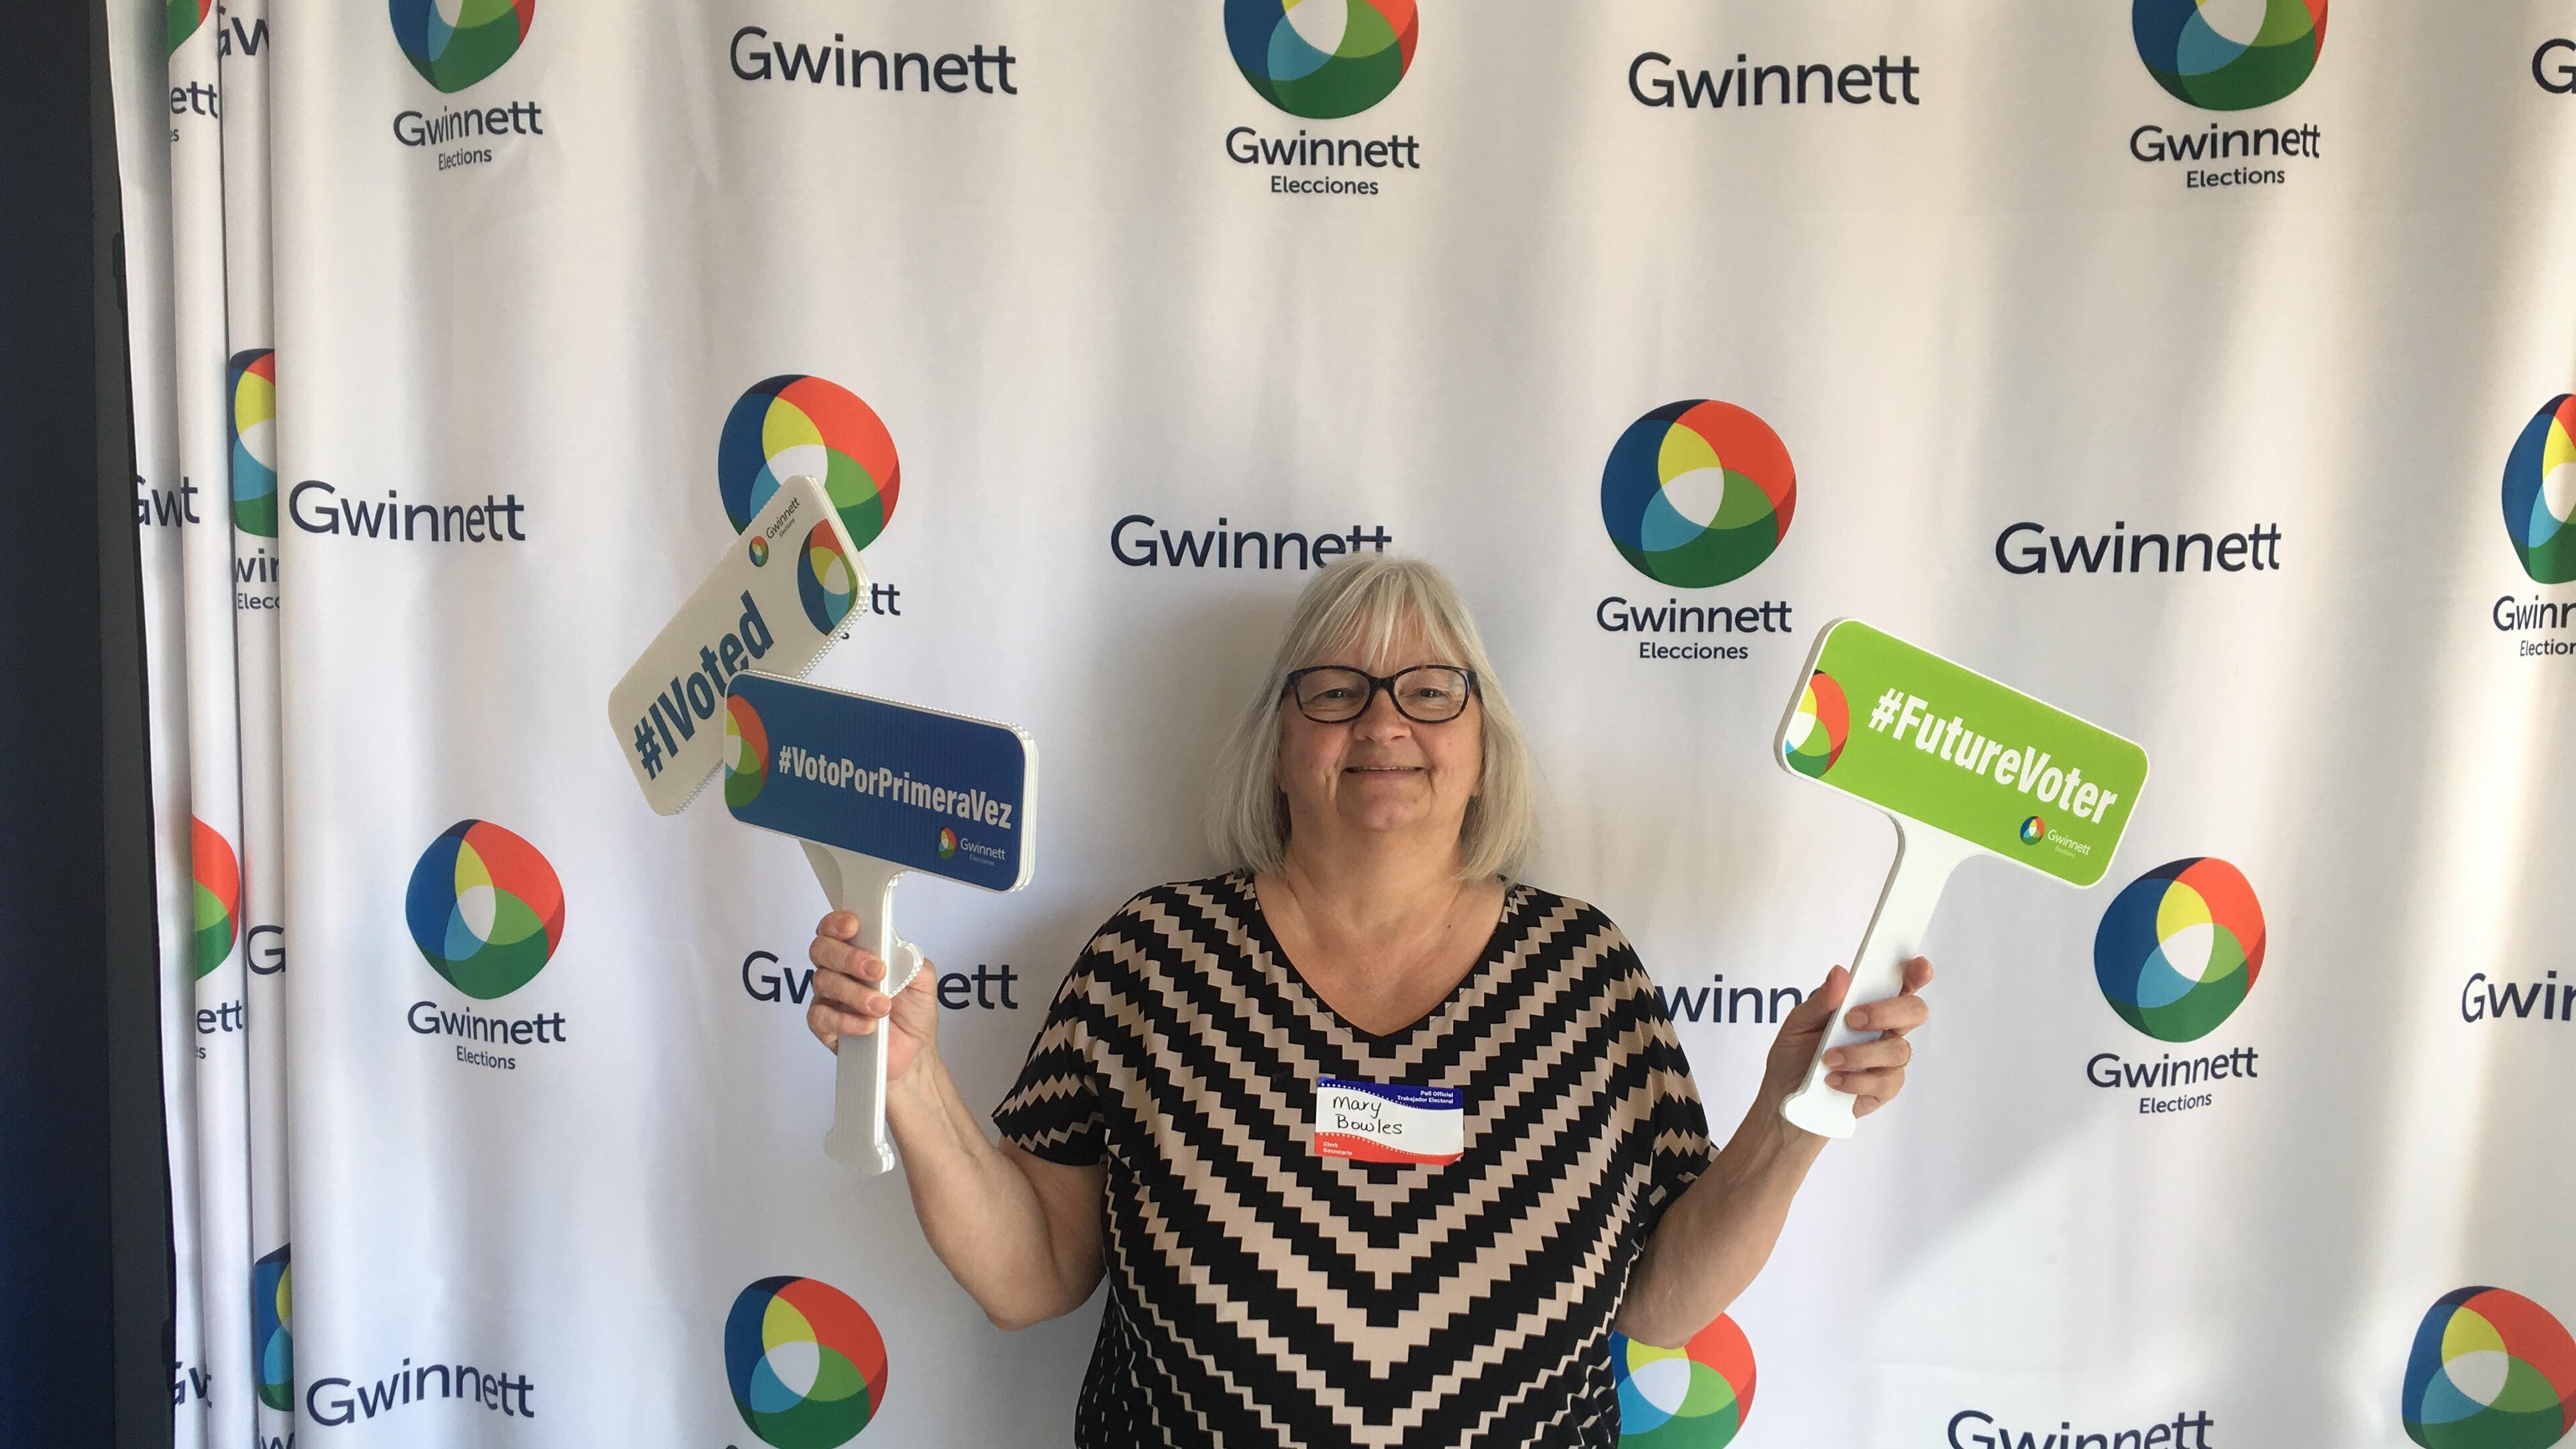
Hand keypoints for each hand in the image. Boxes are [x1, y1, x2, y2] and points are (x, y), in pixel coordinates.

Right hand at [806, 911, 940, 1084]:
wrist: (915, 1052)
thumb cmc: (914, 1011)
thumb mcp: (924, 980)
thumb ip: (911, 960)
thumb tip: (897, 949)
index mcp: (860, 951)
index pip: (835, 928)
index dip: (837, 922)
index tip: (853, 926)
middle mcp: (839, 970)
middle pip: (822, 949)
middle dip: (849, 957)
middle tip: (877, 971)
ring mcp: (829, 997)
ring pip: (823, 982)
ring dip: (855, 993)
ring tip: (882, 1006)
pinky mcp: (825, 1025)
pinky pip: (820, 1016)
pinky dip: (845, 1020)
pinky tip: (867, 1025)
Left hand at [1759, 957, 1932, 1120]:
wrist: (1784, 1100)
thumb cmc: (1794, 1056)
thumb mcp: (1799, 1024)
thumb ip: (1822, 1001)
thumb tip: (1840, 973)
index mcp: (1868, 1004)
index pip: (1901, 983)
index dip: (1915, 973)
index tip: (1917, 965)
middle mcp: (1884, 1029)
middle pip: (1914, 1011)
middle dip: (1887, 1011)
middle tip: (1852, 1019)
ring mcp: (1887, 1059)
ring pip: (1899, 1049)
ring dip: (1861, 1053)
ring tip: (1829, 1059)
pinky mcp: (1884, 1088)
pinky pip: (1886, 1081)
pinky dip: (1857, 1079)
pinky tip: (1834, 1080)